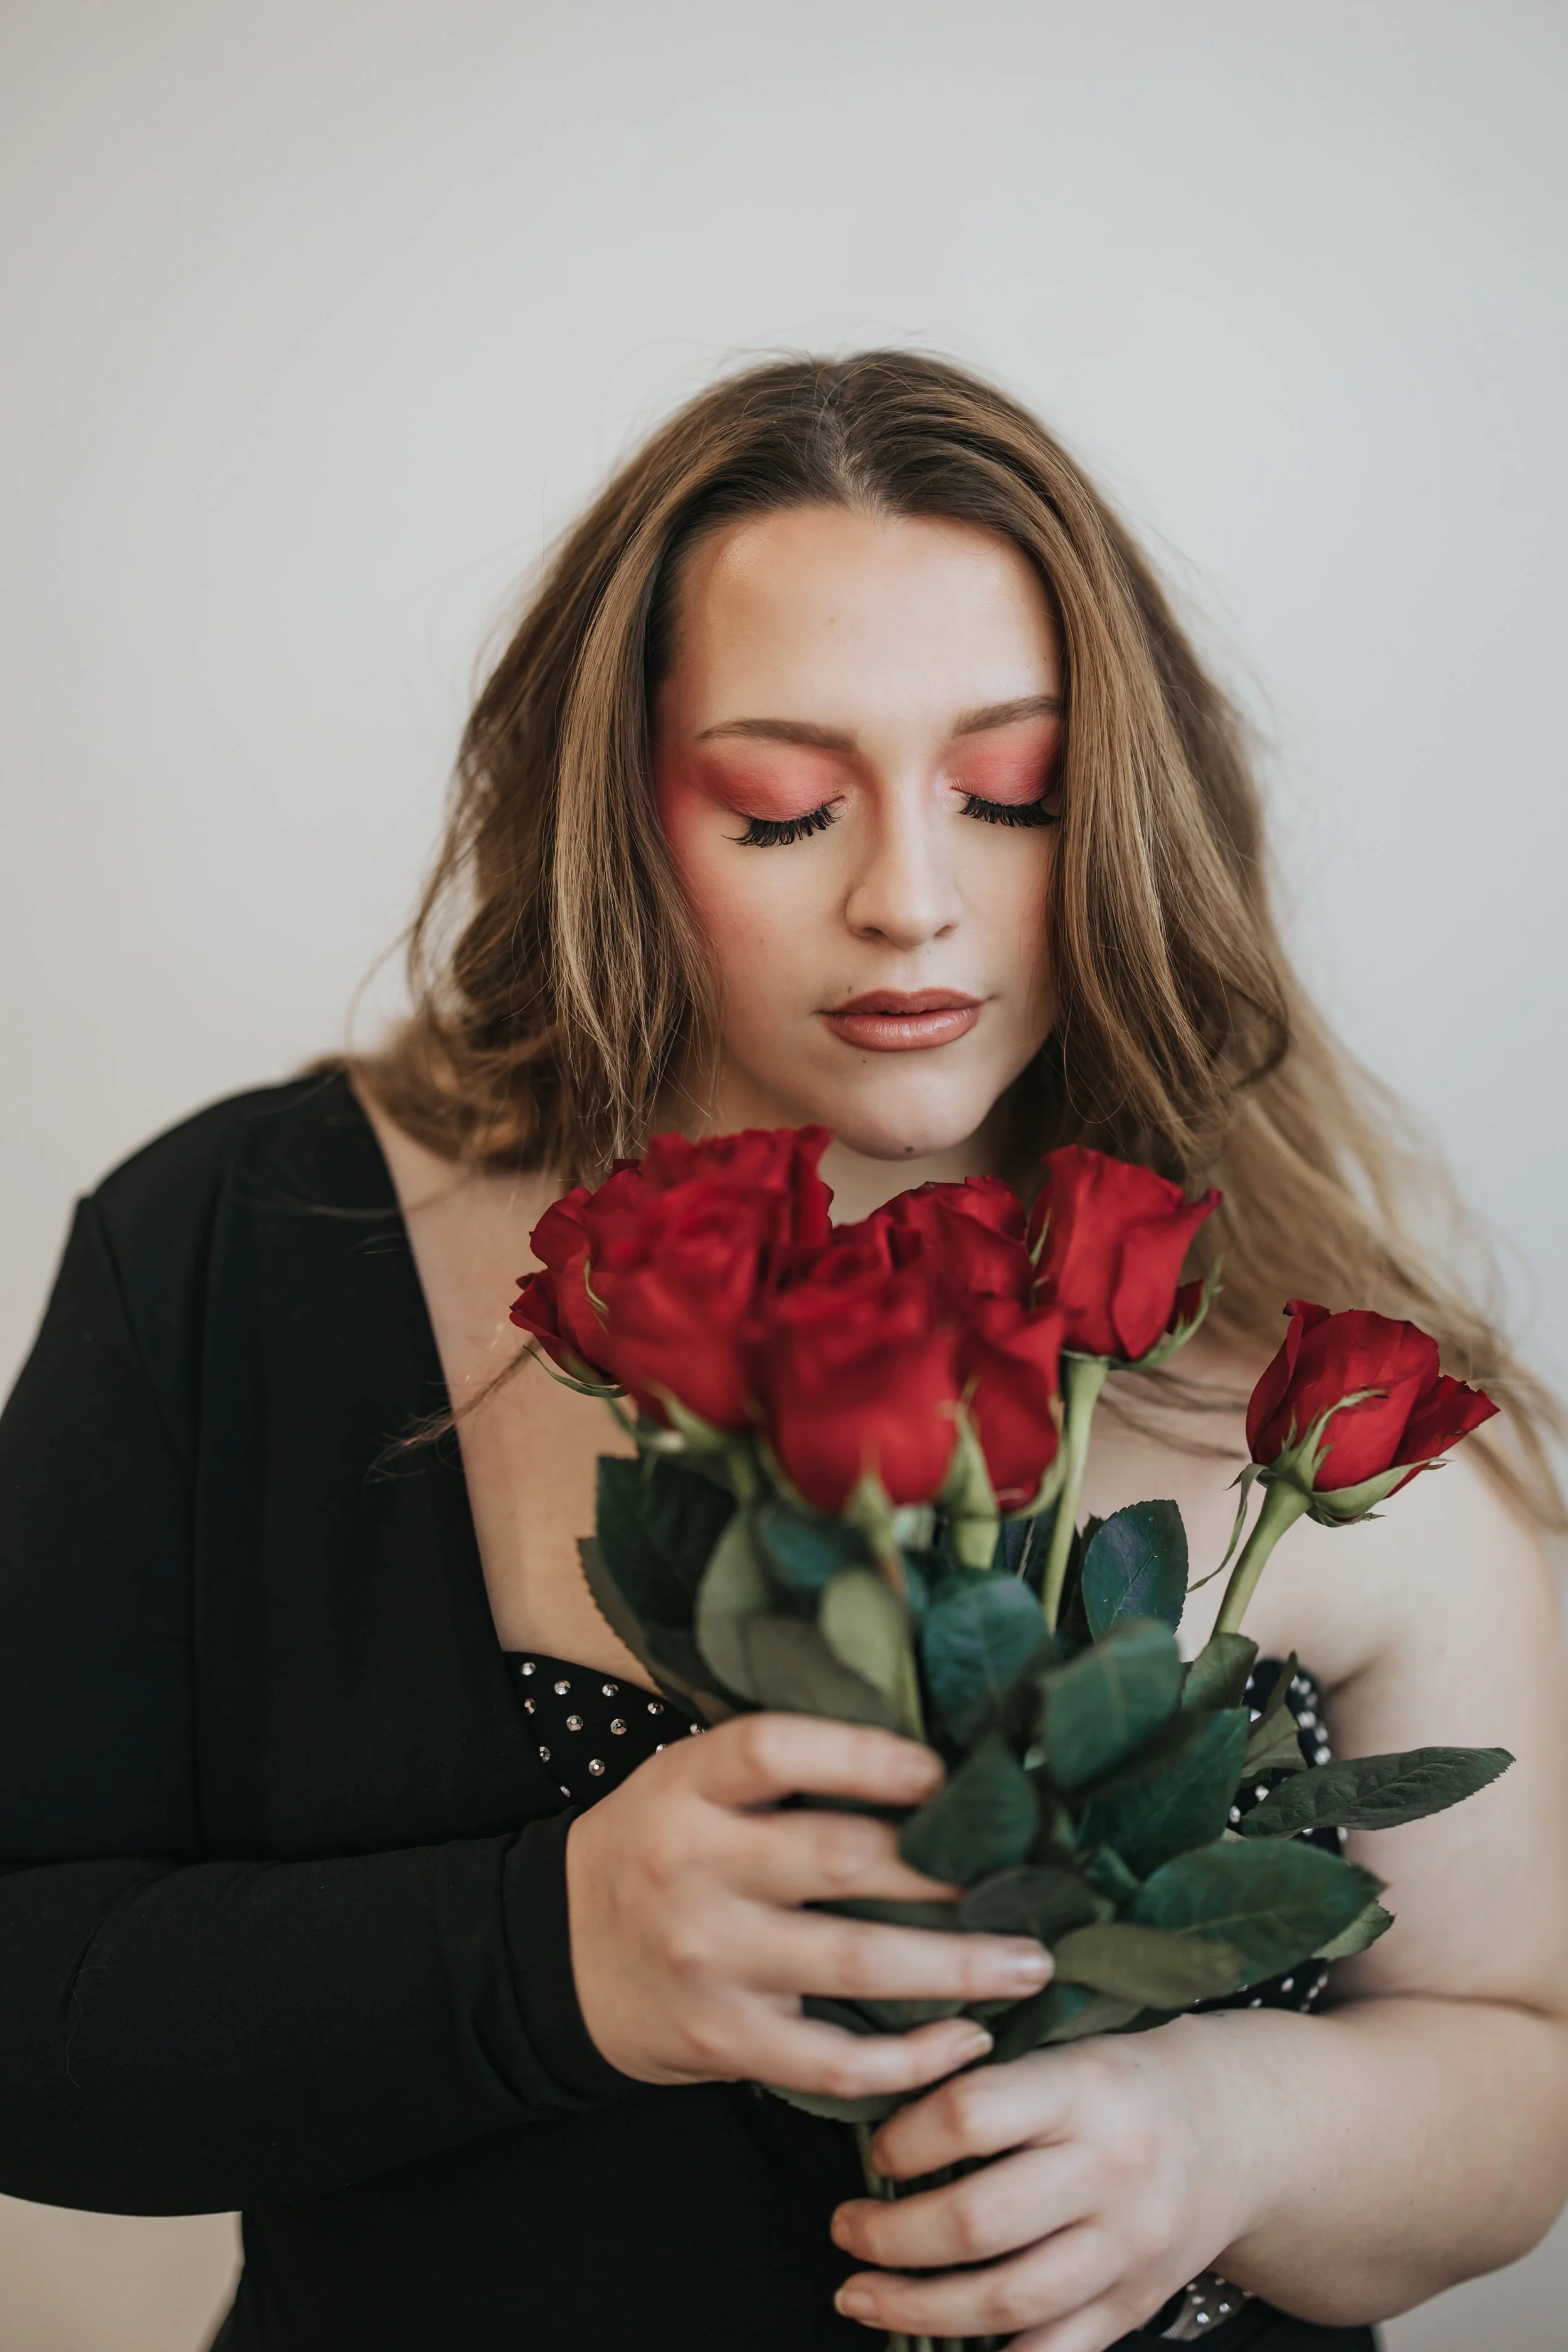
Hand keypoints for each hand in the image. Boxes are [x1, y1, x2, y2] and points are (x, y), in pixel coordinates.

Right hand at [564, 1711, 1053, 2095]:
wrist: (554, 1959)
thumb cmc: (657, 1848)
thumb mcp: (691, 1782)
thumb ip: (783, 1766)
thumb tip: (928, 1749)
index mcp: (687, 1787)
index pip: (773, 1748)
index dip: (863, 1755)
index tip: (944, 1769)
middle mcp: (694, 1867)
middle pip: (839, 1859)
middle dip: (949, 1870)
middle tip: (1033, 1875)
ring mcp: (710, 1961)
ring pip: (856, 1963)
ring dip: (959, 1966)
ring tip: (1031, 1962)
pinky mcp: (724, 2041)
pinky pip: (835, 2060)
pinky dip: (911, 2058)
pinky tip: (967, 2039)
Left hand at [829, 2019, 1265, 2350]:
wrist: (1238, 2128)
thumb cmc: (1124, 2085)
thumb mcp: (1066, 2054)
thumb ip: (991, 2090)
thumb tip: (883, 2129)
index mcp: (1082, 2090)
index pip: (971, 2114)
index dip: (905, 2139)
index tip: (877, 2150)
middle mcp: (1110, 2170)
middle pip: (977, 2222)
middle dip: (891, 2237)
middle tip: (847, 2230)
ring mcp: (1128, 2247)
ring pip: (1007, 2301)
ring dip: (917, 2307)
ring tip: (862, 2294)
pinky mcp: (1137, 2303)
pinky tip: (940, 2346)